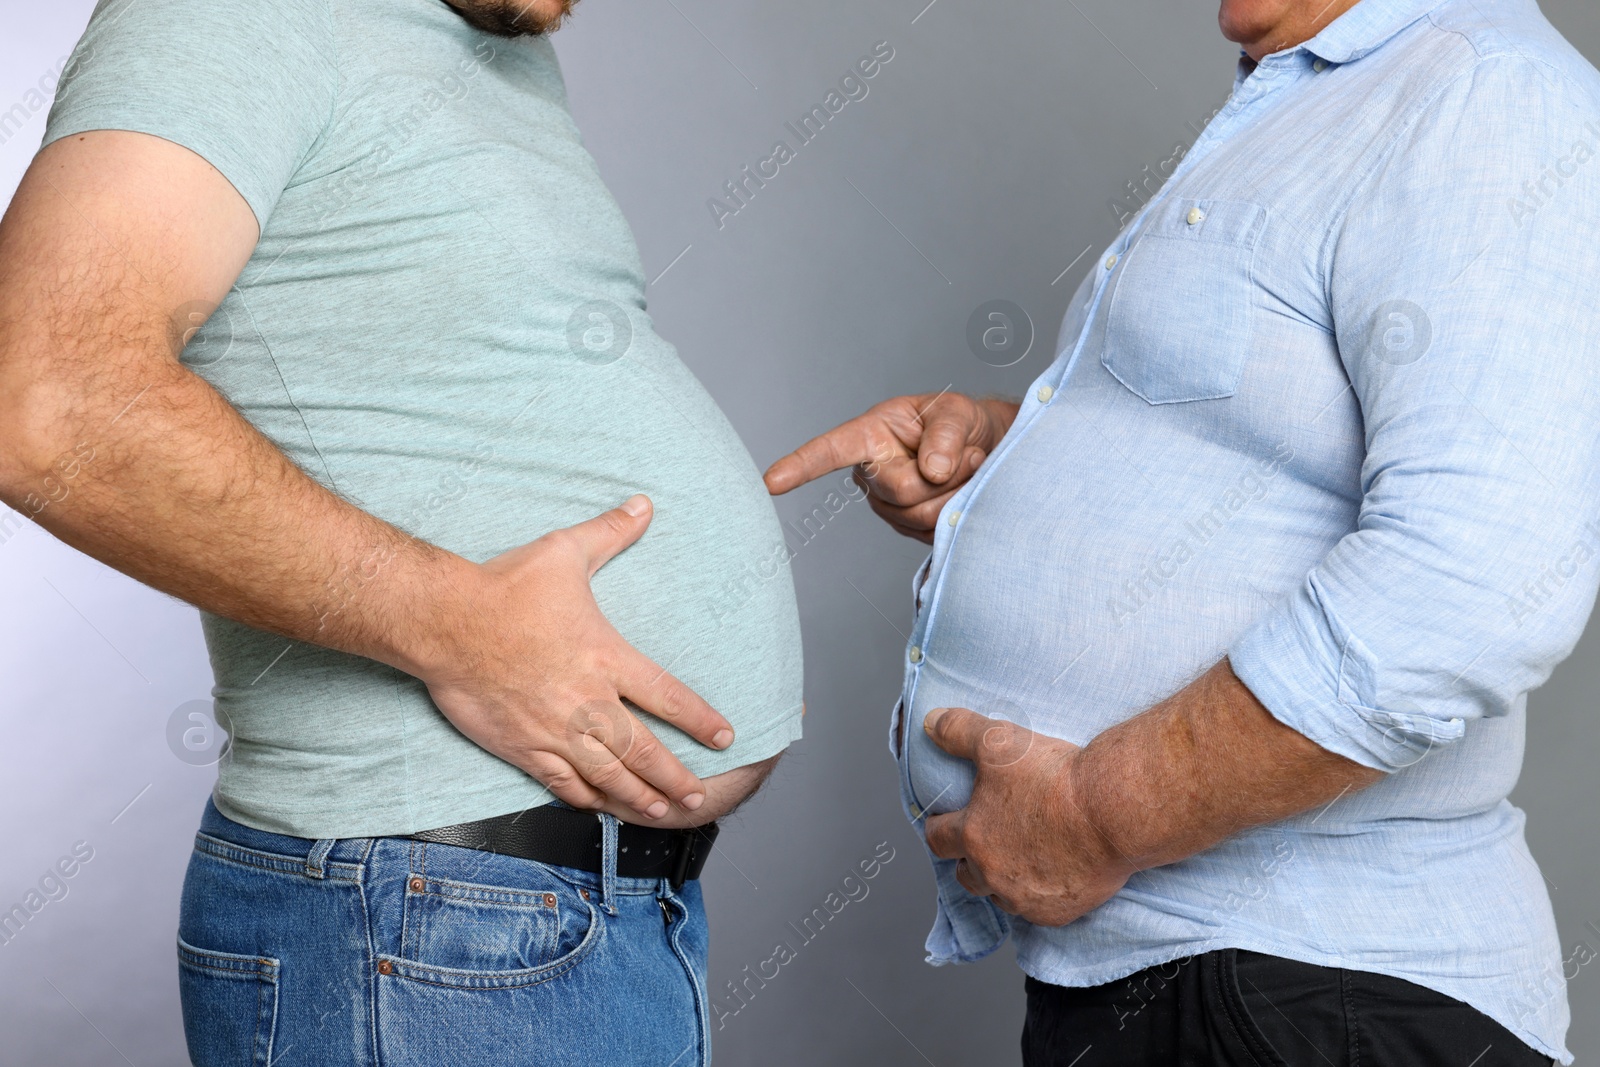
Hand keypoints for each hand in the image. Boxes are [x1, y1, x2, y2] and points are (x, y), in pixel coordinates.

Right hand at [420, 495, 734, 822]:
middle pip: (644, 750)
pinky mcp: (522, 747)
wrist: (444, 622)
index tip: (724, 736)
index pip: (667, 696)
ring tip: (661, 809)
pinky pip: (561, 783)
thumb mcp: (564, 551)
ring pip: (608, 775)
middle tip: (697, 794)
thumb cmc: (503, 587)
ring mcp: (555, 731)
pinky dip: (585, 798)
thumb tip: (643, 505)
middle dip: (675, 776)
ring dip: (638, 796)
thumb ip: (610, 532)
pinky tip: (599, 807)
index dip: (700, 719)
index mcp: (606, 657)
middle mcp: (588, 702)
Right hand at [763, 393, 1018, 542]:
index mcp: (871, 435)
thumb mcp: (958, 414)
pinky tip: (962, 492)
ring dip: (956, 493)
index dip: (799, 466)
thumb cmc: (962, 423)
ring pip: (919, 516)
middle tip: (967, 455)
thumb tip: (931, 471)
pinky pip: (932, 532)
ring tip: (967, 467)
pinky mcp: (906, 526)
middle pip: (900, 491)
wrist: (985, 449)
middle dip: (942, 477)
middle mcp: (871, 472)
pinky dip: (958, 512)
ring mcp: (888, 503)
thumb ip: (945, 436)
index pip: (829, 452)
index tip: (770, 482)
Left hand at [922, 707, 1135, 925]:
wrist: (1113, 812)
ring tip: (1017, 860)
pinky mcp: (1059, 912)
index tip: (944, 822)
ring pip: (1001, 896)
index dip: (939, 827)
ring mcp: (1026, 898)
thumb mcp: (999, 740)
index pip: (937, 838)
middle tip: (983, 843)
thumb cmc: (1056, 777)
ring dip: (1002, 881)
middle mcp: (993, 874)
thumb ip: (958, 729)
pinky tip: (1052, 877)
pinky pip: (1039, 911)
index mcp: (973, 836)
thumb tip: (929, 721)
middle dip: (968, 859)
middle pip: (965, 875)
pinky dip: (1040, 896)